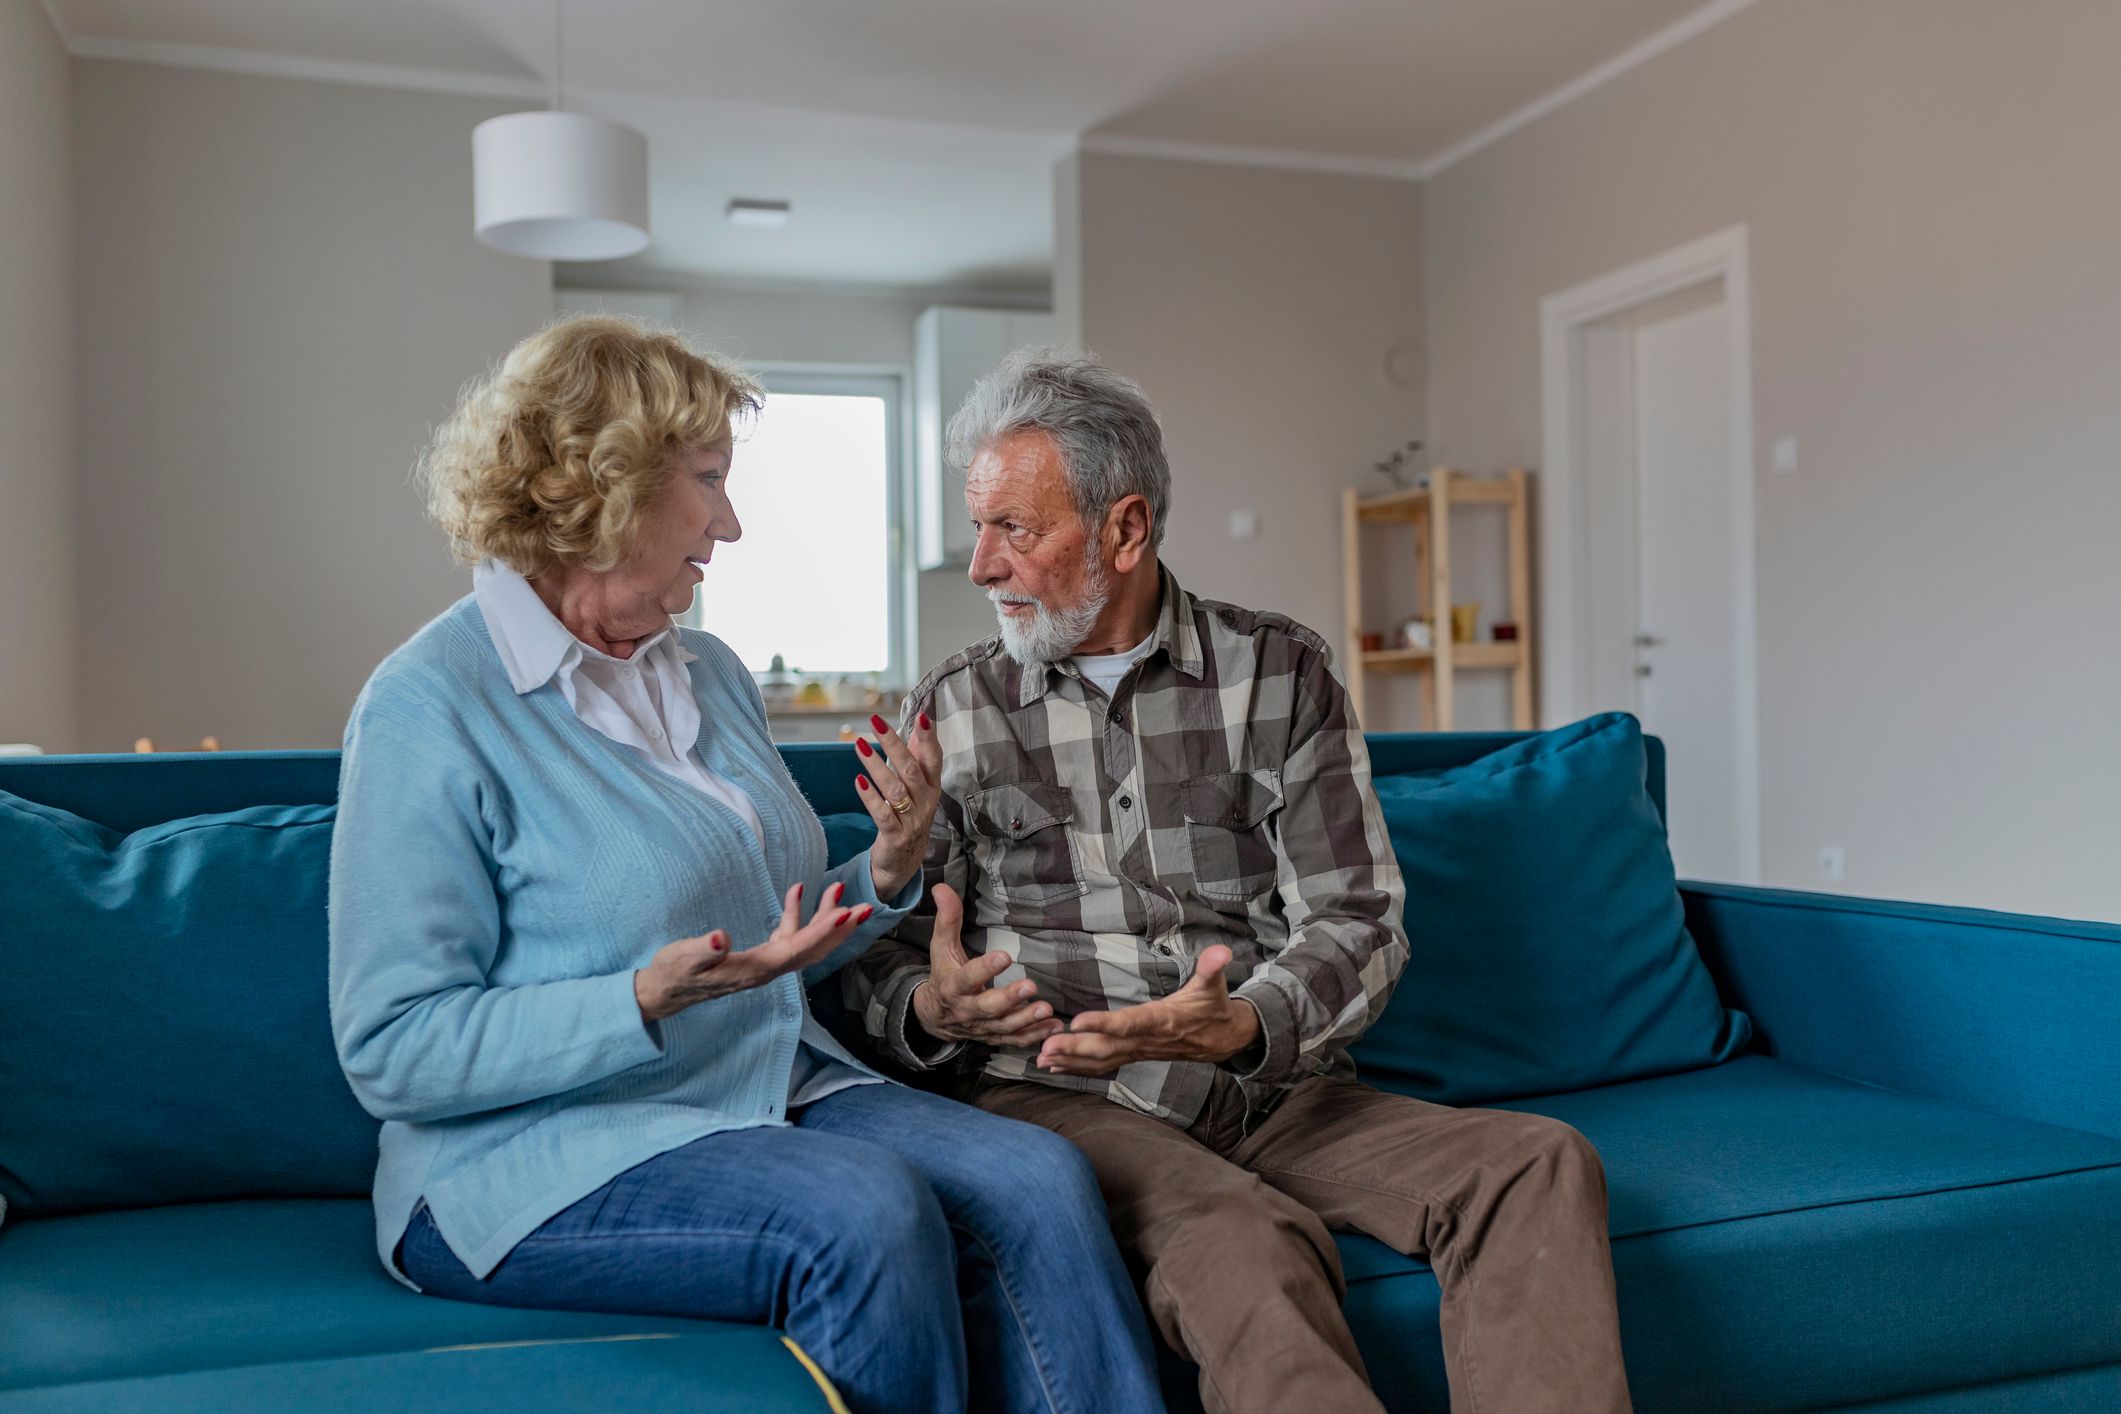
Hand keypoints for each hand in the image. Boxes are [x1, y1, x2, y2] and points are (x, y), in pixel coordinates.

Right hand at [635, 881, 871, 1023]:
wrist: (665, 991)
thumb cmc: (674, 974)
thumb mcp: (683, 959)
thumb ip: (704, 950)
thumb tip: (721, 938)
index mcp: (756, 970)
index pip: (796, 950)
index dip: (822, 932)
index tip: (845, 914)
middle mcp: (768, 970)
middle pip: (813, 949)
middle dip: (839, 928)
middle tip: (866, 906)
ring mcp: (765, 964)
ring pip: (804, 941)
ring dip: (823, 917)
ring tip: (837, 888)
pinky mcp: (759, 957)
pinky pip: (788, 935)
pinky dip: (796, 914)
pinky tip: (797, 890)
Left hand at [856, 711, 941, 898]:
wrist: (904, 862)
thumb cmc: (910, 817)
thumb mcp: (919, 788)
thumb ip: (919, 757)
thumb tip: (919, 723)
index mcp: (932, 787)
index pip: (934, 759)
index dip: (929, 738)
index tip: (921, 716)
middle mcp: (926, 802)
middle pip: (911, 770)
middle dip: (894, 744)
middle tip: (876, 722)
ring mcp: (912, 820)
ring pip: (895, 790)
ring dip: (876, 766)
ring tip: (859, 745)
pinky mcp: (896, 836)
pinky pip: (883, 814)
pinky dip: (871, 797)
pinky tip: (859, 781)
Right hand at [910, 884, 1062, 1047]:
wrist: (934, 1017)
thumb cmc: (943, 974)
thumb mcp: (941, 948)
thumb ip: (947, 920)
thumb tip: (941, 887)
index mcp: (952, 986)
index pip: (966, 977)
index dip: (983, 968)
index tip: (1004, 955)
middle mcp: (966, 1010)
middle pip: (986, 1007)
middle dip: (1008, 999)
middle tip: (1030, 986)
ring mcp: (981, 1027)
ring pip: (1004, 1027)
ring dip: (1026, 1019)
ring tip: (1046, 1009)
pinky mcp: (993, 1037)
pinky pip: (1014, 1040)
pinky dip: (1034, 1036)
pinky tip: (1053, 1025)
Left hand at [1035, 945, 1259, 1075]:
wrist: (1222, 1039)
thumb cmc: (1213, 1008)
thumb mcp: (1214, 985)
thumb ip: (1212, 968)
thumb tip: (1222, 951)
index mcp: (1161, 1021)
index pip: (1129, 1024)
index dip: (1104, 1024)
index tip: (1077, 1021)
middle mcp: (1147, 1040)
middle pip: (1107, 1048)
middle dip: (1075, 1049)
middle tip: (1044, 1047)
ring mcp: (1139, 1051)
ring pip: (1102, 1060)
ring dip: (1071, 1061)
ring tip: (1041, 1059)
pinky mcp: (1134, 1055)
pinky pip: (1104, 1065)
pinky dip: (1079, 1067)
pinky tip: (1056, 1067)